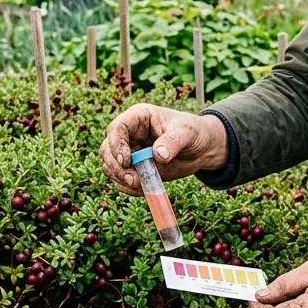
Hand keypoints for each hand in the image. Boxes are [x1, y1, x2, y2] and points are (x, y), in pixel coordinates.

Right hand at [100, 104, 228, 195]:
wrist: (200, 149)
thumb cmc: (193, 132)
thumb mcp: (187, 132)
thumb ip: (173, 141)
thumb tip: (158, 154)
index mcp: (137, 118)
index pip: (116, 128)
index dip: (116, 144)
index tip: (126, 160)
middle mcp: (129, 135)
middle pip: (107, 149)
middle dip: (116, 166)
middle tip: (133, 179)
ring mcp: (130, 153)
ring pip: (110, 166)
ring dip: (120, 178)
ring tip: (139, 184)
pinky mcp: (134, 170)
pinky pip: (122, 181)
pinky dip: (129, 188)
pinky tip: (144, 189)